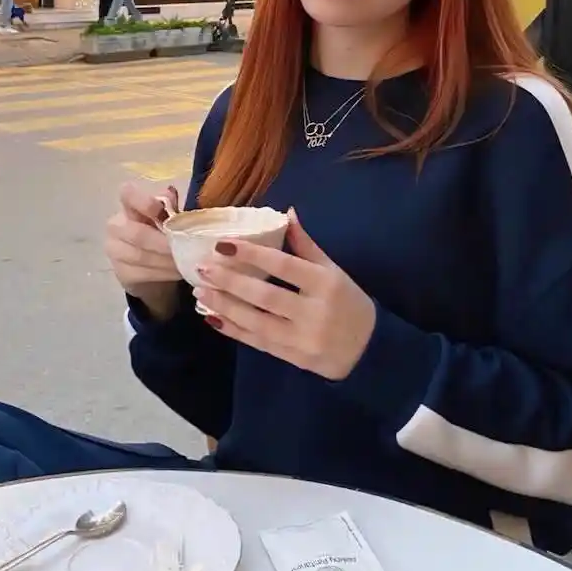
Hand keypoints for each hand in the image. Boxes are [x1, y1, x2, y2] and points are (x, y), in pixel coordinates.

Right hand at [106, 183, 181, 317]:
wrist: (148, 265)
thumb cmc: (160, 232)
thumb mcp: (167, 216)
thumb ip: (170, 205)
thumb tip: (171, 193)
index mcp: (128, 205)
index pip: (127, 194)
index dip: (144, 202)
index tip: (163, 211)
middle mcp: (116, 226)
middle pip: (138, 234)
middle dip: (164, 243)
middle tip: (186, 248)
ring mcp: (115, 250)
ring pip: (141, 256)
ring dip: (167, 260)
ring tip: (187, 262)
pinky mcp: (121, 272)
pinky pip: (143, 273)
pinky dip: (164, 273)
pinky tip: (178, 272)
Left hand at [193, 210, 375, 380]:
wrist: (370, 350)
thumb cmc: (350, 302)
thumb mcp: (334, 270)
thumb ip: (306, 244)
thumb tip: (287, 212)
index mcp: (325, 284)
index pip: (283, 266)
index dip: (252, 255)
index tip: (223, 244)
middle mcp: (313, 312)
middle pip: (265, 296)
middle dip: (230, 282)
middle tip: (202, 268)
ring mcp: (302, 338)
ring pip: (256, 322)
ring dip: (225, 307)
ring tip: (200, 292)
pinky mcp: (293, 358)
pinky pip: (258, 342)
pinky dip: (234, 330)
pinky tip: (213, 318)